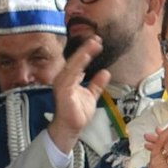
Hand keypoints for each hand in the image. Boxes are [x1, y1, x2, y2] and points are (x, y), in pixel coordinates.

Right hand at [46, 36, 111, 153]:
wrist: (71, 128)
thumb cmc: (76, 114)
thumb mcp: (91, 95)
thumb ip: (96, 84)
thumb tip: (105, 72)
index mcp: (70, 79)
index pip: (79, 62)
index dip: (87, 51)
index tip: (97, 43)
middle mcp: (64, 79)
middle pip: (75, 60)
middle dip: (86, 48)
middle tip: (97, 39)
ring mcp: (62, 84)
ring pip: (73, 64)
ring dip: (83, 53)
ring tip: (93, 44)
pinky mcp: (63, 90)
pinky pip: (71, 74)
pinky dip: (78, 65)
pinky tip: (86, 57)